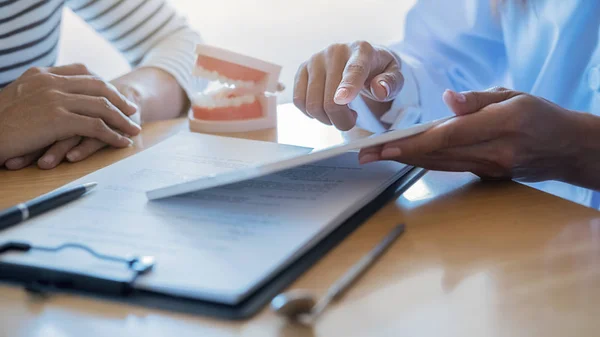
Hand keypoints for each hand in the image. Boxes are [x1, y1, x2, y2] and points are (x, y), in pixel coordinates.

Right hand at [1, 64, 139, 168]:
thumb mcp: (18, 98)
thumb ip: (40, 93)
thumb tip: (56, 100)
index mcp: (42, 74)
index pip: (83, 72)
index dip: (103, 84)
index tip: (114, 94)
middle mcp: (51, 83)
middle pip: (98, 87)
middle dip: (119, 99)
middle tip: (132, 111)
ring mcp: (56, 100)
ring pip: (102, 106)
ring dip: (122, 119)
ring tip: (133, 128)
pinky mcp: (59, 120)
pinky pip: (96, 126)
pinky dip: (113, 135)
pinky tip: (122, 142)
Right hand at [293, 41, 402, 129]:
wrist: (360, 58)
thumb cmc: (378, 70)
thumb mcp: (394, 76)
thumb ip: (391, 83)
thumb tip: (379, 90)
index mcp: (362, 50)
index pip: (354, 70)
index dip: (348, 86)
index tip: (342, 101)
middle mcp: (335, 51)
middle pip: (330, 99)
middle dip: (342, 120)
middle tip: (352, 120)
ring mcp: (315, 59)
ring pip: (313, 104)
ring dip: (327, 119)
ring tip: (341, 113)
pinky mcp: (302, 69)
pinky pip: (299, 101)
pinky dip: (312, 113)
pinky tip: (325, 108)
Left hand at [358, 87, 586, 182]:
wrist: (566, 148)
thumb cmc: (540, 115)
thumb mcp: (514, 95)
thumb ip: (478, 99)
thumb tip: (449, 99)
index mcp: (501, 126)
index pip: (448, 137)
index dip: (414, 143)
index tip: (387, 146)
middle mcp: (493, 153)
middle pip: (437, 156)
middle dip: (398, 155)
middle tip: (366, 154)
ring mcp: (490, 170)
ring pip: (440, 165)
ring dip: (406, 161)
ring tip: (377, 156)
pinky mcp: (487, 177)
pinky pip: (450, 169)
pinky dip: (426, 163)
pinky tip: (406, 158)